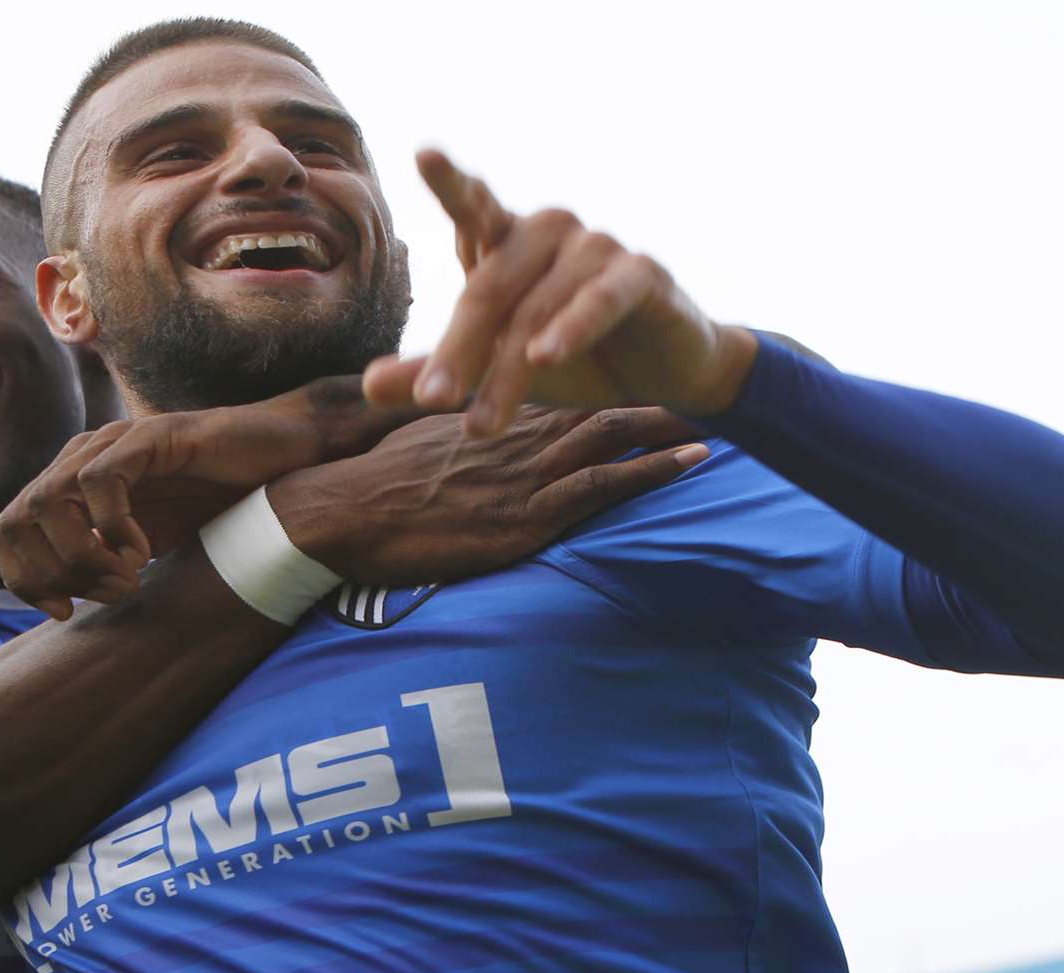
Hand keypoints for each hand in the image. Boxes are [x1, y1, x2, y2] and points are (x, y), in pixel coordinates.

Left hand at [0, 377, 418, 618]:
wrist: (286, 463)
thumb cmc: (222, 505)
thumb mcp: (150, 545)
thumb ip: (105, 564)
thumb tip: (65, 608)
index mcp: (72, 487)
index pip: (3, 531)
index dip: (22, 580)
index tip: (66, 614)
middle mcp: (81, 461)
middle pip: (12, 522)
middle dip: (52, 575)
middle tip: (110, 595)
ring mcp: (113, 445)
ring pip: (46, 502)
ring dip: (82, 554)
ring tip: (129, 576)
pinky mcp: (150, 436)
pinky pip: (100, 481)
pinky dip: (113, 527)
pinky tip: (146, 551)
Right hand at [269, 407, 708, 583]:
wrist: (344, 515)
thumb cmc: (371, 487)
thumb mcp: (411, 444)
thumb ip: (442, 429)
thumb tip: (454, 424)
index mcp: (494, 417)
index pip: (560, 386)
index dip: (609, 378)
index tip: (642, 367)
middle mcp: (519, 435)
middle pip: (602, 402)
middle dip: (654, 391)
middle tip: (702, 379)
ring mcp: (527, 474)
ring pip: (614, 434)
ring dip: (668, 424)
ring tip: (719, 414)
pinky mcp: (530, 514)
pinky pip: (605, 486)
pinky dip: (652, 470)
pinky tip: (694, 459)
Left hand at [363, 150, 759, 433]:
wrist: (664, 375)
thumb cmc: (574, 358)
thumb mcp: (498, 369)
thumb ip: (439, 371)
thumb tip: (369, 385)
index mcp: (509, 241)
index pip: (473, 207)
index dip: (451, 180)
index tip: (425, 152)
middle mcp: (550, 231)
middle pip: (489, 287)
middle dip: (459, 350)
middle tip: (432, 402)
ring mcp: (597, 247)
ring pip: (536, 308)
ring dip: (508, 370)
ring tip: (482, 427)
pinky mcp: (642, 273)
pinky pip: (600, 297)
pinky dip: (573, 327)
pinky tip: (547, 357)